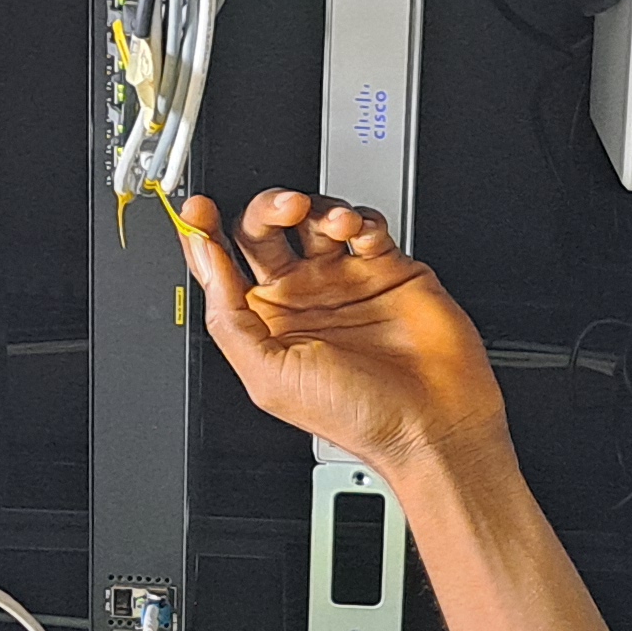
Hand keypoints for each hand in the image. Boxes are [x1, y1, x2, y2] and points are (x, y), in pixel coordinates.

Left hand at [172, 192, 507, 476]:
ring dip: (318, 209)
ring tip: (334, 224)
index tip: (199, 209)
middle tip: (285, 208)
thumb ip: (229, 316)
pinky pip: (366, 225)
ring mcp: (344, 280)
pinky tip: (360, 234)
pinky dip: (360, 218)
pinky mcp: (388, 269)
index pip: (221, 265)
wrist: (432, 423)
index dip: (204, 232)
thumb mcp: (268, 376)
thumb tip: (202, 257)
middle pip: (267, 230)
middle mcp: (302, 297)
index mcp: (266, 322)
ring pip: (315, 218)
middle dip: (270, 209)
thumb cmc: (356, 416)